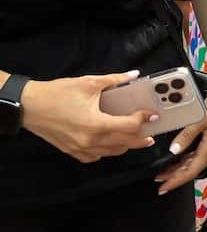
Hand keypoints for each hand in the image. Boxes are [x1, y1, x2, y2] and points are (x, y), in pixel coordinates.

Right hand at [21, 72, 157, 163]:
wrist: (29, 106)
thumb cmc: (57, 93)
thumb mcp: (88, 83)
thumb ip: (114, 80)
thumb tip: (133, 75)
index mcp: (97, 124)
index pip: (129, 126)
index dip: (144, 119)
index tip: (153, 115)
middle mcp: (91, 141)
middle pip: (125, 144)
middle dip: (141, 138)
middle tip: (151, 132)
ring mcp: (81, 149)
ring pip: (112, 152)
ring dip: (125, 145)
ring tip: (132, 136)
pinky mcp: (73, 152)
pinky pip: (96, 156)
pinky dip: (107, 150)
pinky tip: (109, 142)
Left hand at [155, 74, 206, 193]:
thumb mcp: (202, 118)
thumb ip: (187, 135)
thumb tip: (174, 151)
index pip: (191, 171)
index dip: (176, 180)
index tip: (163, 188)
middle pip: (192, 169)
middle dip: (176, 176)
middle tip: (159, 180)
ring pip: (195, 162)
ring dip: (180, 168)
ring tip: (166, 171)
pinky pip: (199, 154)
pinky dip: (187, 159)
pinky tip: (179, 157)